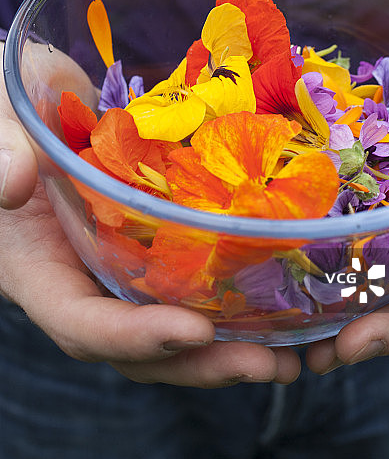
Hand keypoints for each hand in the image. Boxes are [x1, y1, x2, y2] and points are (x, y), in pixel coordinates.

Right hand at [0, 42, 299, 386]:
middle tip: (266, 364)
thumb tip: (11, 183)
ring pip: (172, 322)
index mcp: (36, 266)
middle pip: (138, 344)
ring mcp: (121, 262)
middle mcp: (82, 277)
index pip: (78, 322)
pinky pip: (192, 281)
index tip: (191, 330)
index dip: (131, 336)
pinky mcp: (154, 238)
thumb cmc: (6, 105)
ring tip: (290, 356)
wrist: (39, 94)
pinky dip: (236, 298)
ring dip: (229, 345)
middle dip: (199, 362)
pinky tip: (288, 299)